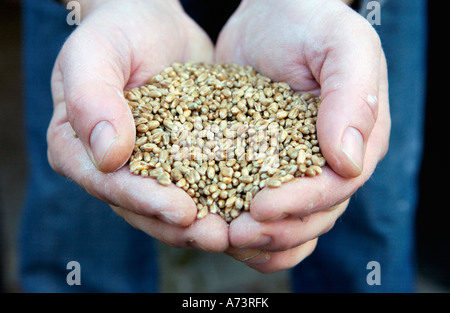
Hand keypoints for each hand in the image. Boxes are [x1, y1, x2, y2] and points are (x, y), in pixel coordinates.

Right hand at [48, 0, 228, 251]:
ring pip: (172, 204)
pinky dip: (222, 195)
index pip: (109, 185)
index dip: (145, 202)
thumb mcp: (95, 53)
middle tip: (219, 236)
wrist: (152, 21)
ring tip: (238, 231)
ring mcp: (146, 164)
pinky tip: (249, 204)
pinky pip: (199, 182)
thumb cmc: (117, 30)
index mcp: (78, 148)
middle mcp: (110, 165)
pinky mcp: (179, 157)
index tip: (182, 212)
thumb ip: (90, 99)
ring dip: (205, 221)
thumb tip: (107, 156)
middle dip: (181, 226)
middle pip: (142, 207)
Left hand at [216, 0, 389, 271]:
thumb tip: (347, 162)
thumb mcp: (341, 44)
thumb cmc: (309, 22)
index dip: (299, 204)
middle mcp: (328, 163)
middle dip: (274, 231)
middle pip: (311, 217)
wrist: (271, 14)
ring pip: (287, 224)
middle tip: (234, 233)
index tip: (260, 207)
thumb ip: (352, 96)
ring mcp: (294, 168)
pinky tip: (218, 228)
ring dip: (258, 241)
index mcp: (356, 142)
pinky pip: (258, 209)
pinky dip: (241, 225)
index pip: (334, 188)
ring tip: (223, 239)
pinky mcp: (261, 165)